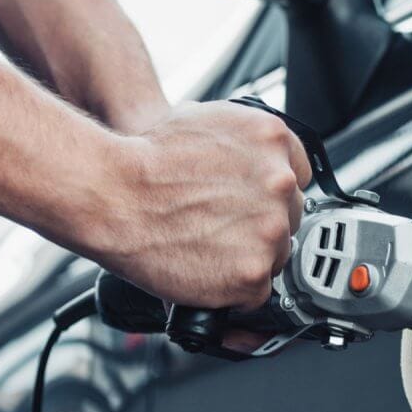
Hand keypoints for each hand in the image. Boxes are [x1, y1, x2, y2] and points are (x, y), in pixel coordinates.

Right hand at [87, 101, 311, 309]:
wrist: (113, 193)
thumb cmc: (146, 158)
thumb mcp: (204, 118)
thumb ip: (244, 142)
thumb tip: (257, 159)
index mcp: (272, 138)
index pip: (298, 175)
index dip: (271, 194)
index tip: (254, 204)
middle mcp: (280, 182)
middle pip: (289, 217)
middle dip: (259, 225)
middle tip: (220, 228)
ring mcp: (270, 229)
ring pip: (276, 256)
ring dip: (248, 258)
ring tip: (206, 249)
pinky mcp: (253, 272)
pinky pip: (256, 293)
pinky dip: (233, 291)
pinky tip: (205, 272)